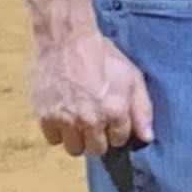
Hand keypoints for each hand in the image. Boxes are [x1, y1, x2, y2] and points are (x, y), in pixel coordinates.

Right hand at [31, 26, 154, 155]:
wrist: (66, 41)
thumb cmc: (103, 57)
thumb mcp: (132, 77)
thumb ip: (142, 110)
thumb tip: (148, 138)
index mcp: (114, 111)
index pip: (119, 141)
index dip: (117, 131)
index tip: (112, 120)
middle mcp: (90, 121)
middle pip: (96, 150)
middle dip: (98, 139)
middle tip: (95, 123)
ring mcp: (65, 120)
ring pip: (74, 149)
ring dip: (78, 139)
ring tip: (79, 122)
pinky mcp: (44, 117)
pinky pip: (53, 139)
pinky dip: (58, 132)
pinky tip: (64, 117)